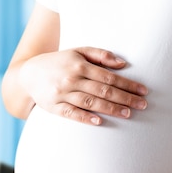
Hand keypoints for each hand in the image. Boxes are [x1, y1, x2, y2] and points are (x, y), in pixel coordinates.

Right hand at [19, 47, 147, 124]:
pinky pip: (71, 114)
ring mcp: (62, 94)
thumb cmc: (59, 62)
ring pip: (90, 102)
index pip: (109, 77)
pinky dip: (85, 117)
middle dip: (125, 98)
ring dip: (111, 109)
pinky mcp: (54, 107)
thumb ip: (100, 55)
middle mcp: (71, 79)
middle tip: (143, 105)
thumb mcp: (77, 51)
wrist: (28, 75)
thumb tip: (123, 63)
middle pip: (103, 91)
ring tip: (128, 114)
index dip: (127, 84)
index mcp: (79, 64)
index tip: (143, 91)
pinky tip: (99, 121)